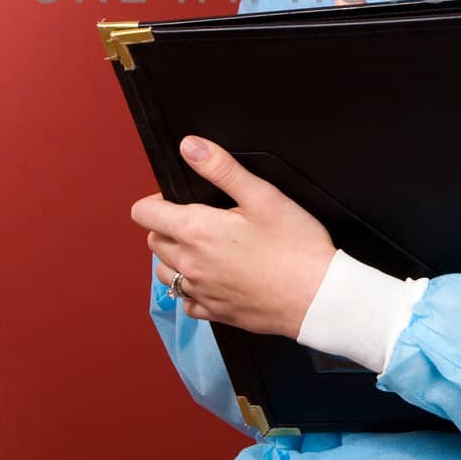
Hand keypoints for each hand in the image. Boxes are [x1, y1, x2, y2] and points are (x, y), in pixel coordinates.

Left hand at [130, 135, 335, 338]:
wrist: (317, 298)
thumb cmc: (295, 245)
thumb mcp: (262, 196)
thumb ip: (221, 168)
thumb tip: (189, 146)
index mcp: (196, 231)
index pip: (144, 214)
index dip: (156, 201)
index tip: (178, 198)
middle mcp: (190, 264)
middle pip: (153, 241)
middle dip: (167, 226)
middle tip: (199, 219)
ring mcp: (201, 292)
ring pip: (165, 273)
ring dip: (174, 258)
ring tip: (204, 248)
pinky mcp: (215, 313)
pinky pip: (186, 302)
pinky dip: (191, 288)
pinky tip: (214, 278)